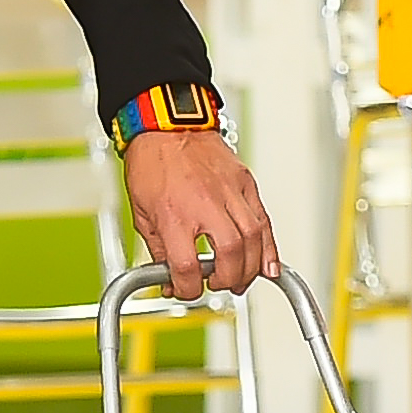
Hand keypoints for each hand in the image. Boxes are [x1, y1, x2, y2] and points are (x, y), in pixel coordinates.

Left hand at [125, 126, 278, 295]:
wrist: (167, 124)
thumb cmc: (152, 160)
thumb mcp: (141, 212)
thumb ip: (158, 248)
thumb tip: (170, 275)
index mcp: (173, 213)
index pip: (186, 267)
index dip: (187, 288)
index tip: (186, 289)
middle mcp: (204, 204)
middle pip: (230, 256)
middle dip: (227, 280)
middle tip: (219, 284)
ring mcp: (229, 192)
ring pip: (253, 240)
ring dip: (251, 268)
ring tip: (241, 279)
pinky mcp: (244, 184)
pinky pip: (264, 220)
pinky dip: (269, 247)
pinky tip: (269, 264)